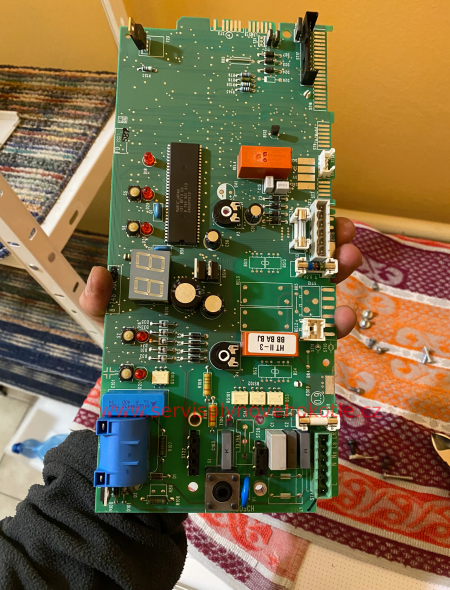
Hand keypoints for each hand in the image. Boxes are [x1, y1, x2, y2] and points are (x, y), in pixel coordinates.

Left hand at [79, 217, 360, 337]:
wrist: (156, 404)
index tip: (293, 197)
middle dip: (314, 237)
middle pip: (283, 258)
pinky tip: (341, 317)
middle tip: (334, 227)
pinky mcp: (275, 355)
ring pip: (304, 290)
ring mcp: (260, 323)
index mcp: (206, 278)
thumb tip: (102, 274)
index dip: (267, 216)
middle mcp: (239, 293)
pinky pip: (308, 338)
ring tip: (345, 257)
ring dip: (331, 270)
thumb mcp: (120, 326)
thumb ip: (105, 300)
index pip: (240, 238)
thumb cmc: (141, 358)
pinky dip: (330, 327)